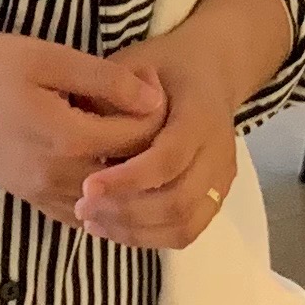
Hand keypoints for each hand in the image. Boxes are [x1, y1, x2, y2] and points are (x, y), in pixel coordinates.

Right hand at [0, 34, 164, 216]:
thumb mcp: (47, 57)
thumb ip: (104, 79)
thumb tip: (154, 98)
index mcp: (68, 140)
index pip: (140, 137)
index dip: (155, 107)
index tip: (152, 80)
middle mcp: (58, 177)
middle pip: (131, 172)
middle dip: (148, 140)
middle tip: (144, 103)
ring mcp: (41, 193)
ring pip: (109, 200)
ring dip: (129, 172)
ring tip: (130, 133)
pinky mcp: (28, 197)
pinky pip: (79, 213)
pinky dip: (103, 199)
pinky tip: (108, 172)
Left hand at [73, 32, 243, 250]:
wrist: (207, 70)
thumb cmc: (161, 68)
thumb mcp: (134, 65)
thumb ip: (114, 97)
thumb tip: (85, 130)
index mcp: (200, 115)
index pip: (168, 159)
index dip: (127, 179)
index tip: (88, 186)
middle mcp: (218, 151)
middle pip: (177, 200)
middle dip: (126, 211)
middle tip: (82, 208)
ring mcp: (221, 178)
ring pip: (184, 224)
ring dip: (135, 231)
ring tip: (92, 222)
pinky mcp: (215, 196)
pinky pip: (187, 232)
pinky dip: (149, 239)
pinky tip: (112, 228)